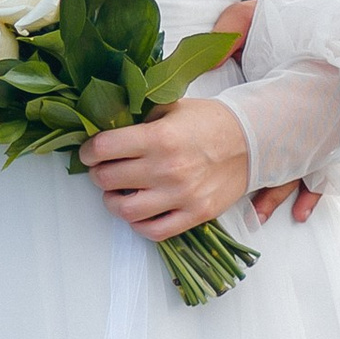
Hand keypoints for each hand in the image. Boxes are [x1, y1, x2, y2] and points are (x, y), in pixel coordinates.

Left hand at [79, 96, 251, 244]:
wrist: (251, 141)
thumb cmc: (209, 122)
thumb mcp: (172, 107)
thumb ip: (139, 119)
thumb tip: (105, 127)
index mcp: (159, 137)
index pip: (104, 148)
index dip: (88, 151)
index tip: (89, 153)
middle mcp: (167, 168)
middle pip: (108, 179)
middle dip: (98, 174)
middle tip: (102, 170)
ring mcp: (181, 195)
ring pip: (125, 210)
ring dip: (113, 202)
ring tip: (116, 193)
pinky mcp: (195, 214)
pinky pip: (154, 231)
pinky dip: (138, 225)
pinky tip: (138, 212)